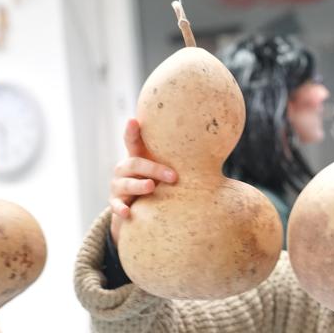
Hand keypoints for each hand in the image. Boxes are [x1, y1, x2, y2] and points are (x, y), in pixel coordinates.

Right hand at [109, 119, 176, 244]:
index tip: (133, 120)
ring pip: (126, 184)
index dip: (132, 131)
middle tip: (173, 176)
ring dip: (139, 185)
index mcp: (136, 156)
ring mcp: (118, 186)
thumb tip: (218, 143)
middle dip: (154, 168)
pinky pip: (116, 206)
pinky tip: (127, 212)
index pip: (132, 140)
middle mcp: (124, 168)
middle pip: (135, 163)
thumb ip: (178, 159)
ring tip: (151, 186)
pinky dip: (120, 209)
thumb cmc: (157, 181)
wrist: (137, 206)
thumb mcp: (163, 168)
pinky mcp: (115, 202)